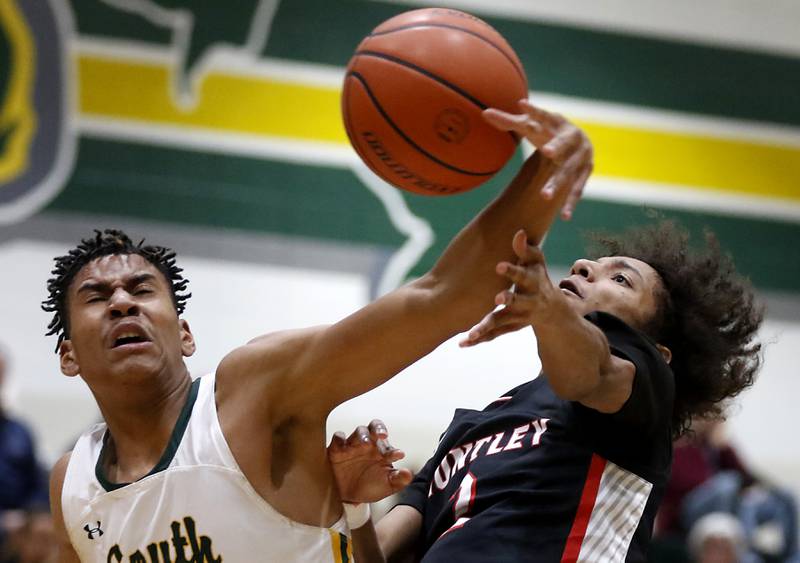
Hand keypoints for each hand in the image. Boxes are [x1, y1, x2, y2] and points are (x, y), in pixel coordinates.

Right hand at [328, 419, 412, 503]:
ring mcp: (353, 445)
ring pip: (359, 431)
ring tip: (366, 444)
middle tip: (382, 435)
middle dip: (379, 428)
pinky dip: (340, 438)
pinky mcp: (337, 449)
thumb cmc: (370, 487)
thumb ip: (398, 480)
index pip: (389, 446)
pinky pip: (338, 438)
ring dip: (363, 435)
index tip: (398, 455)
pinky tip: (342, 445)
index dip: (393, 450)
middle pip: (375, 428)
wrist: (347, 497)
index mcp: (382, 451)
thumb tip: (409, 474)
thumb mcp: (386, 486)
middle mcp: (369, 445)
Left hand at [460, 229, 567, 346]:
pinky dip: (478, 339)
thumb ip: (526, 249)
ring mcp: (518, 317)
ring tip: (471, 333)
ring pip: (502, 322)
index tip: (498, 266)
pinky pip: (493, 335)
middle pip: (517, 301)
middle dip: (508, 299)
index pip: (522, 275)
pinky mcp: (509, 328)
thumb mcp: (536, 263)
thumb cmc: (537, 277)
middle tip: (497, 298)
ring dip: (487, 327)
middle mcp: (528, 301)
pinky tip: (462, 343)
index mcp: (533, 282)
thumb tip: (518, 232)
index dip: (512, 271)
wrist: (551, 311)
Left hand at [483, 100, 592, 219]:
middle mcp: (572, 136)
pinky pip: (578, 188)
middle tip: (546, 152)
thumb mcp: (530, 126)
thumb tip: (484, 113)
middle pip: (562, 143)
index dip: (533, 111)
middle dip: (556, 147)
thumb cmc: (547, 131)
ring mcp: (581, 155)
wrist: (579, 139)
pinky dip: (571, 203)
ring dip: (558, 183)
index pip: (543, 115)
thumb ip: (508, 121)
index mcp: (556, 122)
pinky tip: (565, 217)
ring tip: (545, 196)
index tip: (522, 105)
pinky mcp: (586, 172)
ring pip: (568, 170)